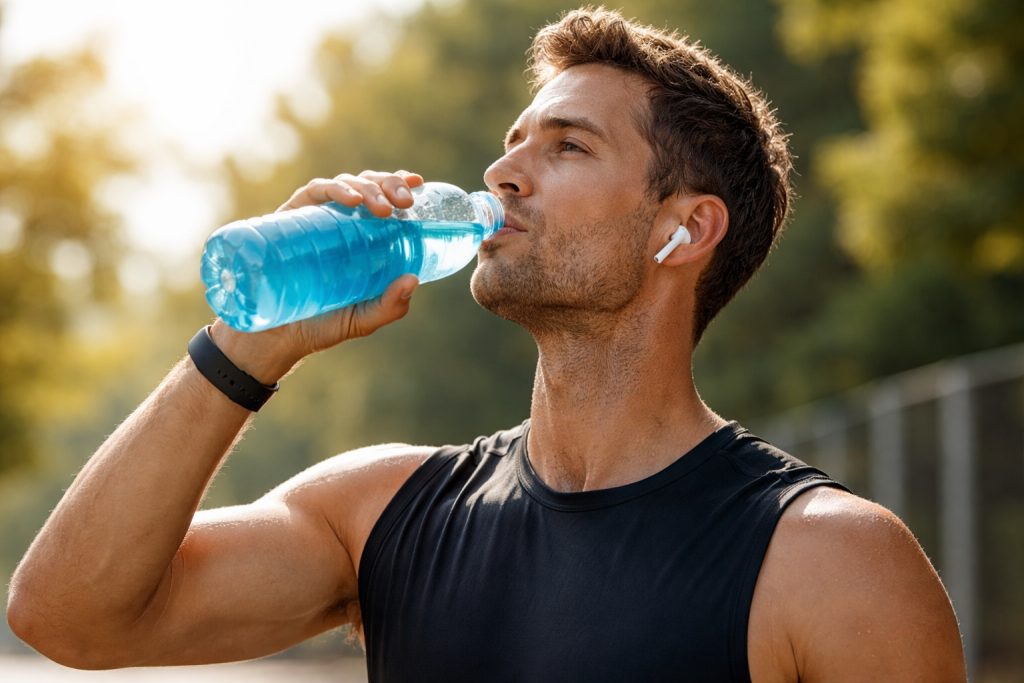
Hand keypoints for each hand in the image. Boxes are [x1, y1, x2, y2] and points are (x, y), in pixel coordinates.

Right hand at [211, 170, 425, 383]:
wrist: (275, 336)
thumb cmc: (322, 324)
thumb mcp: (363, 319)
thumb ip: (389, 306)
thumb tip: (413, 279)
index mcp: (364, 238)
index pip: (386, 201)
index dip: (401, 184)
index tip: (417, 183)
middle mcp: (342, 222)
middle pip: (369, 186)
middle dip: (390, 185)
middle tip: (405, 202)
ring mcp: (316, 217)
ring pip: (346, 184)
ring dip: (367, 187)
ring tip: (382, 208)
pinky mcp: (291, 218)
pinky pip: (314, 193)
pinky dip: (334, 189)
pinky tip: (350, 200)